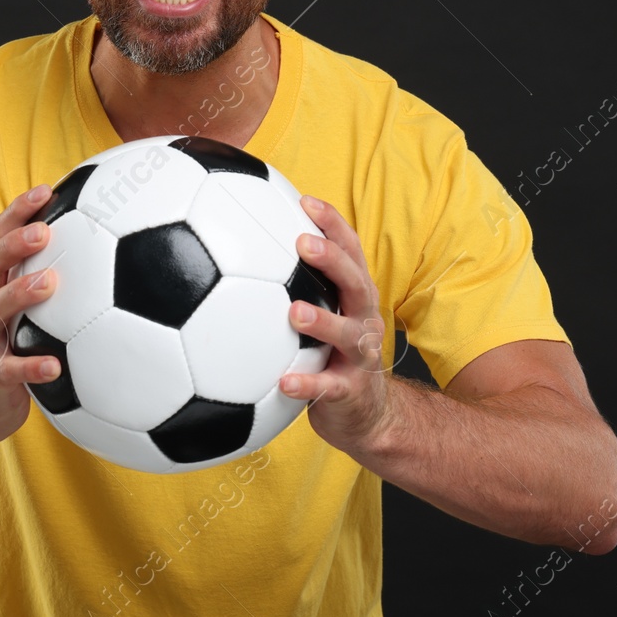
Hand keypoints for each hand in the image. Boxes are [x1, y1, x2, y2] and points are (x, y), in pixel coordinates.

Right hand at [0, 184, 63, 450]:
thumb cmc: (8, 344)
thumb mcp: (19, 307)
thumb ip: (43, 274)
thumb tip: (96, 238)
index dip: (16, 212)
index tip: (45, 190)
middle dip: (11, 245)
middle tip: (43, 232)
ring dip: (19, 294)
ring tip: (48, 283)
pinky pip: (9, 371)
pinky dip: (31, 366)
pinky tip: (55, 365)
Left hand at [278, 195, 393, 454]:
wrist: (366, 416)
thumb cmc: (334, 355)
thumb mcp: (326, 315)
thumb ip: (298, 283)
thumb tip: (250, 244)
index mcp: (355, 297)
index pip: (351, 251)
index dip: (333, 224)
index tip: (305, 201)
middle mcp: (363, 320)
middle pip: (356, 283)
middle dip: (333, 260)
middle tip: (303, 243)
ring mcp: (359, 357)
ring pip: (348, 335)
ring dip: (323, 321)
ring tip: (294, 312)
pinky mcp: (349, 392)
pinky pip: (327, 388)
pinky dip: (307, 386)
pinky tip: (283, 382)